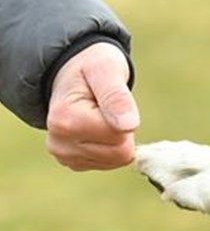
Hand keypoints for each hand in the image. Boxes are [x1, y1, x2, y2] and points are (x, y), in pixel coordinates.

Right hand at [46, 42, 139, 170]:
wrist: (70, 73)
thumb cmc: (92, 67)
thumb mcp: (106, 69)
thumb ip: (116, 96)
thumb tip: (129, 126)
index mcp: (65, 120)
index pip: (119, 138)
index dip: (125, 115)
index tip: (108, 97)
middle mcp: (59, 143)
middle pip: (119, 153)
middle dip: (122, 129)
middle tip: (106, 107)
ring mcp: (64, 156)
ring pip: (116, 160)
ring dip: (116, 137)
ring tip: (100, 114)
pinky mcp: (73, 162)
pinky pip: (109, 163)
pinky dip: (110, 145)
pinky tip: (96, 126)